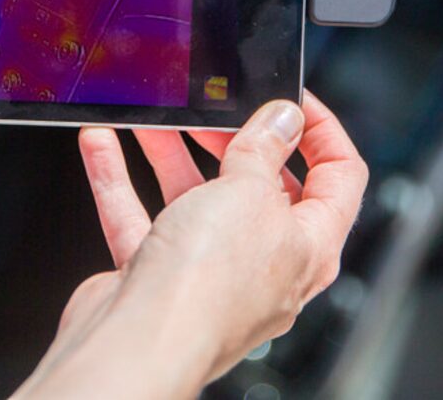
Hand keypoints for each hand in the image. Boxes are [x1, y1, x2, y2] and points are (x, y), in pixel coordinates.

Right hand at [16, 92, 367, 398]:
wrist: (139, 343)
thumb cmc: (208, 285)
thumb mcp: (251, 190)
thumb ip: (264, 147)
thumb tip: (283, 119)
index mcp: (310, 246)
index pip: (339, 178)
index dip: (323, 131)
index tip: (294, 100)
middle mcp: (265, 264)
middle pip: (261, 185)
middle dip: (234, 139)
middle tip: (216, 108)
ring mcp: (210, 273)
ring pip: (196, 198)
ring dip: (171, 152)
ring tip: (154, 117)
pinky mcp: (159, 279)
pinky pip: (141, 217)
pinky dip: (121, 179)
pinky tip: (103, 144)